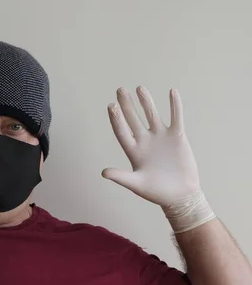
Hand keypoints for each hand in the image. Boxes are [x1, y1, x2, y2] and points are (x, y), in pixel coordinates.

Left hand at [102, 86, 199, 206]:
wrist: (181, 196)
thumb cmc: (157, 192)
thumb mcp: (137, 184)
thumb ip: (121, 177)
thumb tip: (103, 173)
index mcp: (133, 151)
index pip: (121, 131)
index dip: (116, 119)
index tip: (111, 105)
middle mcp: (145, 141)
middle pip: (133, 118)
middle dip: (127, 104)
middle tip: (120, 89)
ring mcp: (161, 137)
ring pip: (152, 115)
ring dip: (146, 101)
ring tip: (139, 88)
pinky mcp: (177, 137)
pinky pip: (176, 118)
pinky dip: (175, 105)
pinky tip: (172, 92)